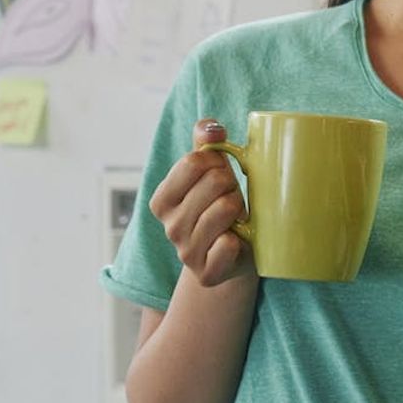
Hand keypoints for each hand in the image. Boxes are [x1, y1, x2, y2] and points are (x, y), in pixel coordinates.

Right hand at [148, 118, 252, 286]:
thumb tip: (213, 130)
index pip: (193, 161)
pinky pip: (228, 244)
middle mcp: (169, 227)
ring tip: (236, 217)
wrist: (235, 254)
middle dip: (232, 183)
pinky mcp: (206, 272)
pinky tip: (237, 240)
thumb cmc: (221, 205)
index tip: (221, 173)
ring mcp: (186, 252)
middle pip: (213, 181)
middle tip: (232, 197)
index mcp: (162, 199)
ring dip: (239, 208)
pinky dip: (240, 238)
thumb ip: (205, 141)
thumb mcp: (211, 170)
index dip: (218, 161)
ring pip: (224, 209)